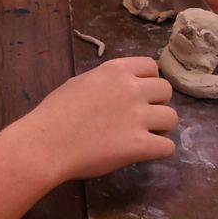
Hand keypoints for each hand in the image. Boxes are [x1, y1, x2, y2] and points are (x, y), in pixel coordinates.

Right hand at [16, 56, 177, 181]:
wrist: (46, 143)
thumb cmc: (54, 113)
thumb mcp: (79, 83)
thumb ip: (105, 83)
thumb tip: (116, 90)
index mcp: (116, 70)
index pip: (151, 66)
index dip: (147, 81)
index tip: (136, 94)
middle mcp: (132, 89)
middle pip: (166, 90)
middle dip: (156, 103)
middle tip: (140, 117)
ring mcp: (138, 117)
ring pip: (172, 118)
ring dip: (160, 127)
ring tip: (142, 136)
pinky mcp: (140, 145)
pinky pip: (167, 147)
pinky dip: (159, 150)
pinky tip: (144, 152)